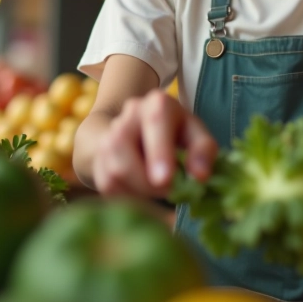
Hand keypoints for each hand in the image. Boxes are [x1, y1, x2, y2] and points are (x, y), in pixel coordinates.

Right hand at [92, 89, 217, 197]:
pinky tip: (143, 193)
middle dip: (146, 181)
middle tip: (169, 193)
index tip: (164, 180)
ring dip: (139, 191)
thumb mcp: (196, 134)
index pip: (154, 121)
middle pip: (123, 147)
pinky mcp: (98, 159)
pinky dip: (128, 197)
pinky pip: (107, 186)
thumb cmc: (176, 133)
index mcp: (157, 104)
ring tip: (158, 191)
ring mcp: (108, 136)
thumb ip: (204, 151)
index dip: (158, 151)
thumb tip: (200, 176)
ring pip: (113, 171)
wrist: (140, 129)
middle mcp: (128, 115)